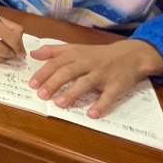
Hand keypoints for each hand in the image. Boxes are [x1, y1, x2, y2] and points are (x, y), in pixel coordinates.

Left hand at [29, 39, 162, 118]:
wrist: (130, 55)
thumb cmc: (98, 54)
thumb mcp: (76, 48)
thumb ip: (54, 51)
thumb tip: (33, 54)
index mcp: (77, 55)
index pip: (57, 63)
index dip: (44, 73)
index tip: (32, 84)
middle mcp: (88, 63)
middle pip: (69, 72)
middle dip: (54, 83)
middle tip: (41, 95)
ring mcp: (103, 74)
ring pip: (86, 83)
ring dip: (72, 93)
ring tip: (59, 104)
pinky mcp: (116, 86)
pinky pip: (108, 96)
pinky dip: (101, 105)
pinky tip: (92, 114)